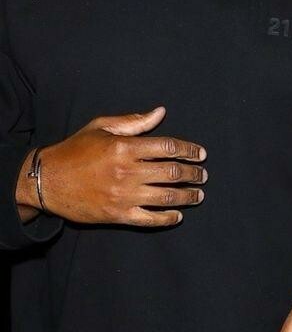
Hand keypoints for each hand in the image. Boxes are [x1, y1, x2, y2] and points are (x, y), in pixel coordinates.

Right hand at [15, 106, 206, 226]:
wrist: (47, 181)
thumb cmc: (74, 151)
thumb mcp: (100, 127)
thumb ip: (134, 122)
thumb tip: (161, 112)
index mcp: (124, 147)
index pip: (168, 147)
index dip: (189, 150)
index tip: (200, 154)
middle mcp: (127, 172)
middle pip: (173, 173)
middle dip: (194, 174)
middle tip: (203, 175)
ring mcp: (124, 196)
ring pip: (167, 197)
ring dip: (188, 196)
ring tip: (198, 194)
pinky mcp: (119, 215)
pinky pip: (151, 219)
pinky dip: (168, 218)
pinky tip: (178, 215)